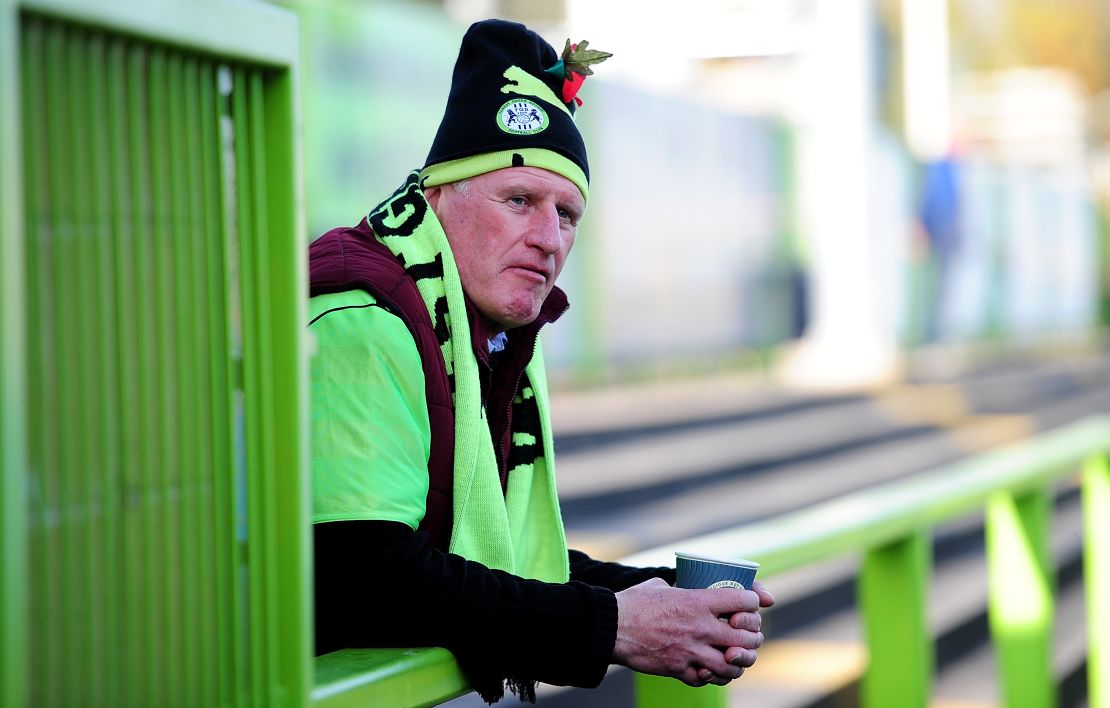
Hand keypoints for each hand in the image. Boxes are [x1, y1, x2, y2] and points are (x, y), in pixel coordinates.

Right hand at [612, 578, 765, 686]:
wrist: (611, 628)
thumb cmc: (633, 603)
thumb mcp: (660, 585)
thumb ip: (678, 586)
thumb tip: (681, 584)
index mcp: (697, 601)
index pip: (743, 600)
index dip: (753, 601)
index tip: (751, 603)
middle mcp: (699, 627)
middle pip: (746, 638)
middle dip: (753, 638)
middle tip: (748, 636)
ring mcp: (691, 651)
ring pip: (732, 665)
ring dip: (738, 662)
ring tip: (734, 657)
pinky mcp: (679, 669)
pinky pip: (707, 679)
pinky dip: (713, 676)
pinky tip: (711, 669)